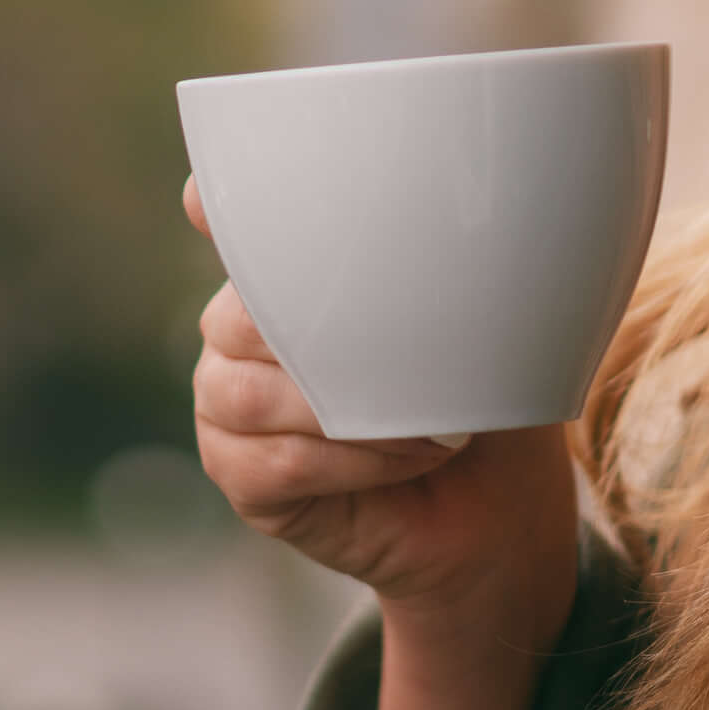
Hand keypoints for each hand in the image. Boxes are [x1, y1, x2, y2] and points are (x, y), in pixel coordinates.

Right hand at [185, 178, 579, 659]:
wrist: (496, 512)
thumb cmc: (483, 401)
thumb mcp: (475, 321)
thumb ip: (438, 272)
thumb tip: (453, 219)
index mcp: (290, 281)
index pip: (227, 224)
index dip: (213, 205)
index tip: (212, 198)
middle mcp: (243, 338)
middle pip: (232, 316)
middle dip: (313, 331)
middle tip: (402, 353)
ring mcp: (233, 410)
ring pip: (242, 393)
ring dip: (339, 408)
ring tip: (426, 421)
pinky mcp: (245, 480)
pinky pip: (271, 462)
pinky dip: (346, 461)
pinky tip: (407, 457)